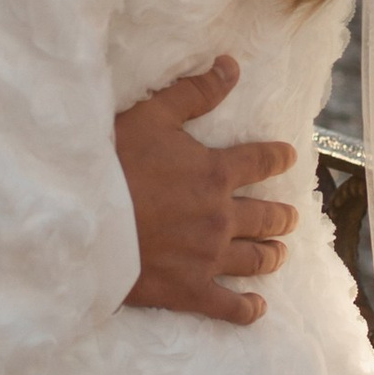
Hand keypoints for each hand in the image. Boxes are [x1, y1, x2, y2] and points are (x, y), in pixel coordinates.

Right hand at [113, 56, 296, 327]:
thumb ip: (195, 93)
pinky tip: (258, 308)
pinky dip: (247, 309)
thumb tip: (232, 65)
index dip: (278, 158)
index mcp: (215, 173)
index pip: (260, 161)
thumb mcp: (152, 116)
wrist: (83, 220)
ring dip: (271, 254)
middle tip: (289, 216)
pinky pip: (229, 306)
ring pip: (255, 258)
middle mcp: (221, 217)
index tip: (289, 158)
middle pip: (266, 216)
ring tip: (279, 253)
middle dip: (281, 215)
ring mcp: (208, 257)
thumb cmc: (114, 163)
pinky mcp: (189, 290)